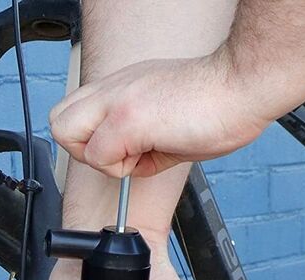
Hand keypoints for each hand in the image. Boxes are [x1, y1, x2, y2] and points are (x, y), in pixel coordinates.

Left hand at [49, 53, 272, 177]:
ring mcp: (116, 100)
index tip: (124, 152)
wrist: (245, 85)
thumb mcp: (169, 120)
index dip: (93, 141)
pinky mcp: (128, 119)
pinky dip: (123, 169)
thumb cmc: (219, 101)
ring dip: (99, 159)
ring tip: (138, 155)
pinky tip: (153, 156)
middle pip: (58, 120)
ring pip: (66, 133)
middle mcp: (113, 87)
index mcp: (123, 87)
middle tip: (119, 157)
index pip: (76, 113)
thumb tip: (135, 164)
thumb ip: (142, 139)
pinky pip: (99, 157)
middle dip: (82, 150)